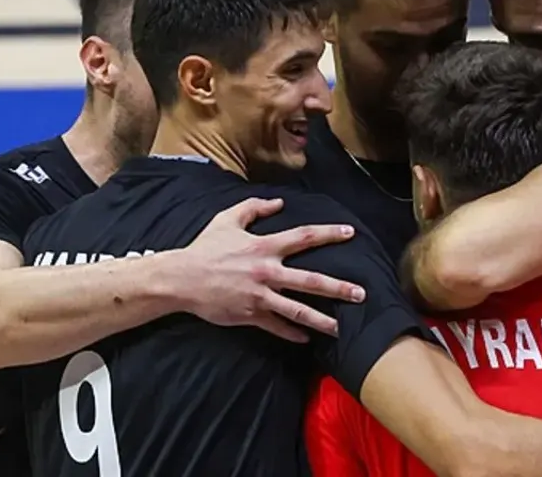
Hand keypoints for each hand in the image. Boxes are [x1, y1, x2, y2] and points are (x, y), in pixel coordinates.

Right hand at [175, 197, 366, 342]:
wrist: (180, 279)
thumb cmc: (205, 248)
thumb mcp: (227, 219)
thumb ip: (254, 207)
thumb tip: (279, 202)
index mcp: (264, 247)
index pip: (304, 237)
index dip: (328, 234)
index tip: (350, 233)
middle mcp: (267, 272)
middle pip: (310, 281)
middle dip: (338, 287)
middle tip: (361, 293)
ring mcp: (259, 296)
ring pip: (297, 310)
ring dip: (321, 319)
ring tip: (342, 328)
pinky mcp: (250, 315)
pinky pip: (276, 326)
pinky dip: (292, 333)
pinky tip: (307, 339)